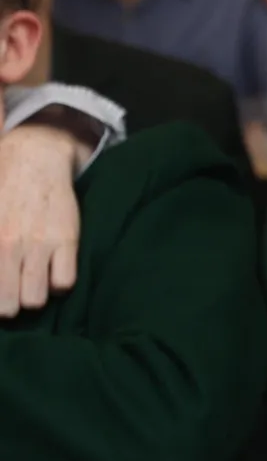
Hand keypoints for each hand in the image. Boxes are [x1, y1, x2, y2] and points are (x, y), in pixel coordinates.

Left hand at [0, 124, 84, 316]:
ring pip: (35, 299)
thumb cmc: (1, 183)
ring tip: (31, 285)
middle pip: (8, 304)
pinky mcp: (66, 240)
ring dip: (32, 297)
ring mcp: (38, 244)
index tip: (1, 298)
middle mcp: (7, 245)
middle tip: (11, 299)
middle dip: (9, 305)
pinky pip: (64, 283)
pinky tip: (52, 272)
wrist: (35, 155)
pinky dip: (57, 283)